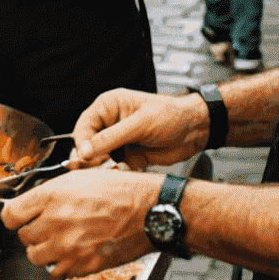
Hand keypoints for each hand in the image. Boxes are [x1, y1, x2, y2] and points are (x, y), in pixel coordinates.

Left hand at [0, 167, 158, 276]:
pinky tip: (76, 250)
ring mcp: (68, 247)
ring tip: (60, 240)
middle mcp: (55, 222)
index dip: (13, 217)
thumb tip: (31, 206)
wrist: (147, 211)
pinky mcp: (82, 266)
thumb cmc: (118, 191)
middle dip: (33, 232)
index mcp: (51, 196)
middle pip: (23, 237)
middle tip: (49, 226)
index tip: (18, 218)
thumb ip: (49, 194)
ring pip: (36, 257)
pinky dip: (63, 264)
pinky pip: (58, 272)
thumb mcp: (77, 178)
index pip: (9, 215)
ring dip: (44, 250)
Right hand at [71, 88, 208, 171]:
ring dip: (105, 167)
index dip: (83, 143)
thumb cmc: (170, 115)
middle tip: (101, 167)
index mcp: (108, 106)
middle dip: (93, 158)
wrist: (196, 130)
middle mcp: (111, 123)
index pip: (84, 126)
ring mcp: (120, 140)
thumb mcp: (139, 124)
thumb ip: (111, 138)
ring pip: (101, 158)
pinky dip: (117, 173)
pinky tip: (124, 173)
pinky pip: (115, 166)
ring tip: (115, 170)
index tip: (85, 158)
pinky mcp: (129, 155)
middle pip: (90, 144)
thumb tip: (85, 149)